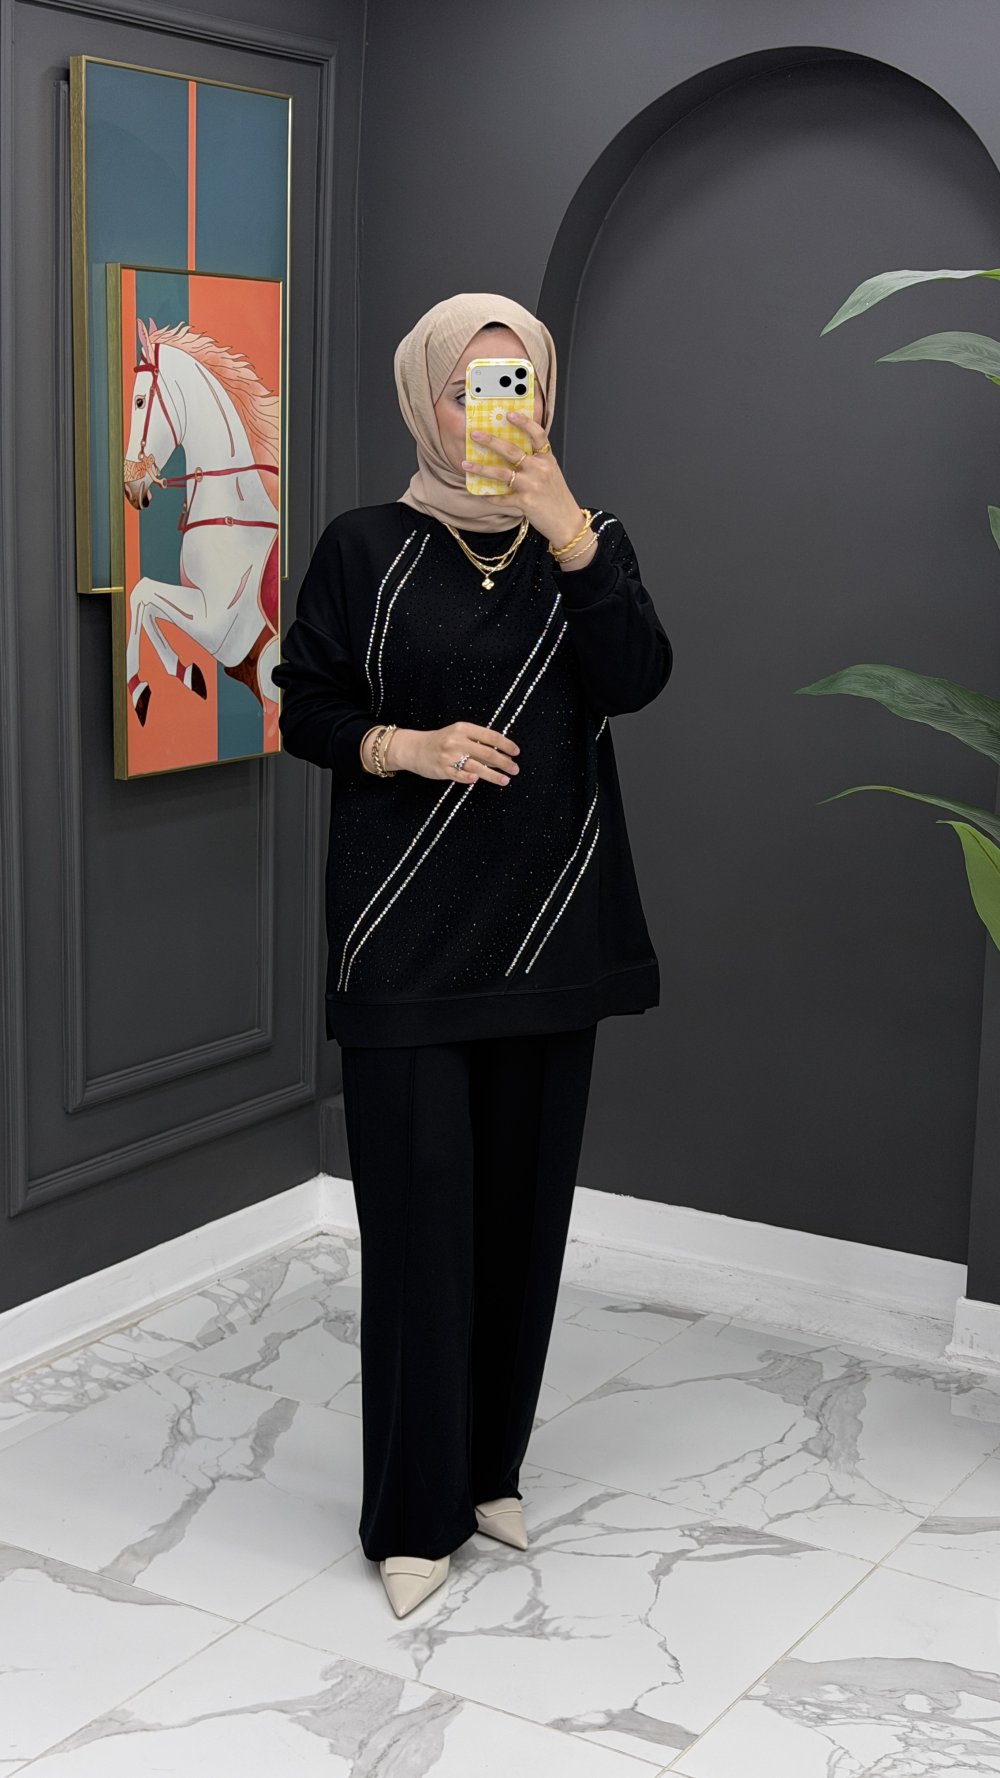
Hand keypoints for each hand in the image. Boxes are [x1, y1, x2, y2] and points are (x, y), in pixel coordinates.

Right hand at [395, 722, 519, 786]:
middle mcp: (457, 741)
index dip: (505, 744)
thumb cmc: (441, 741)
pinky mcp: (442, 770)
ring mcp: (449, 756)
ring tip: (506, 780)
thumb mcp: (458, 734)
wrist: (414, 748)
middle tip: (515, 769)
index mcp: (463, 729)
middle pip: (486, 753)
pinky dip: (468, 778)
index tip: (516, 752)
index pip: (490, 736)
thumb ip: (477, 741)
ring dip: (493, 775)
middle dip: (504, 762)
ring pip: (476, 766)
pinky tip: (477, 781)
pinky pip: (459, 776)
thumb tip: (502, 753)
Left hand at [461, 412, 589, 552]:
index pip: (537, 435)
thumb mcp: (551, 474)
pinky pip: (502, 498)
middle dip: (491, 441)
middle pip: (512, 451)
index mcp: (547, 460)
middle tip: (475, 434)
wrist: (566, 522)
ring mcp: (532, 486)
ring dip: (481, 468)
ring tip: (466, 464)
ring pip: (502, 473)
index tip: (509, 414)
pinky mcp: (525, 502)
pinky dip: (490, 496)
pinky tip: (480, 493)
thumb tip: (510, 452)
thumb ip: (536, 462)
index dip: (524, 423)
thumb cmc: (557, 497)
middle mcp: (540, 470)